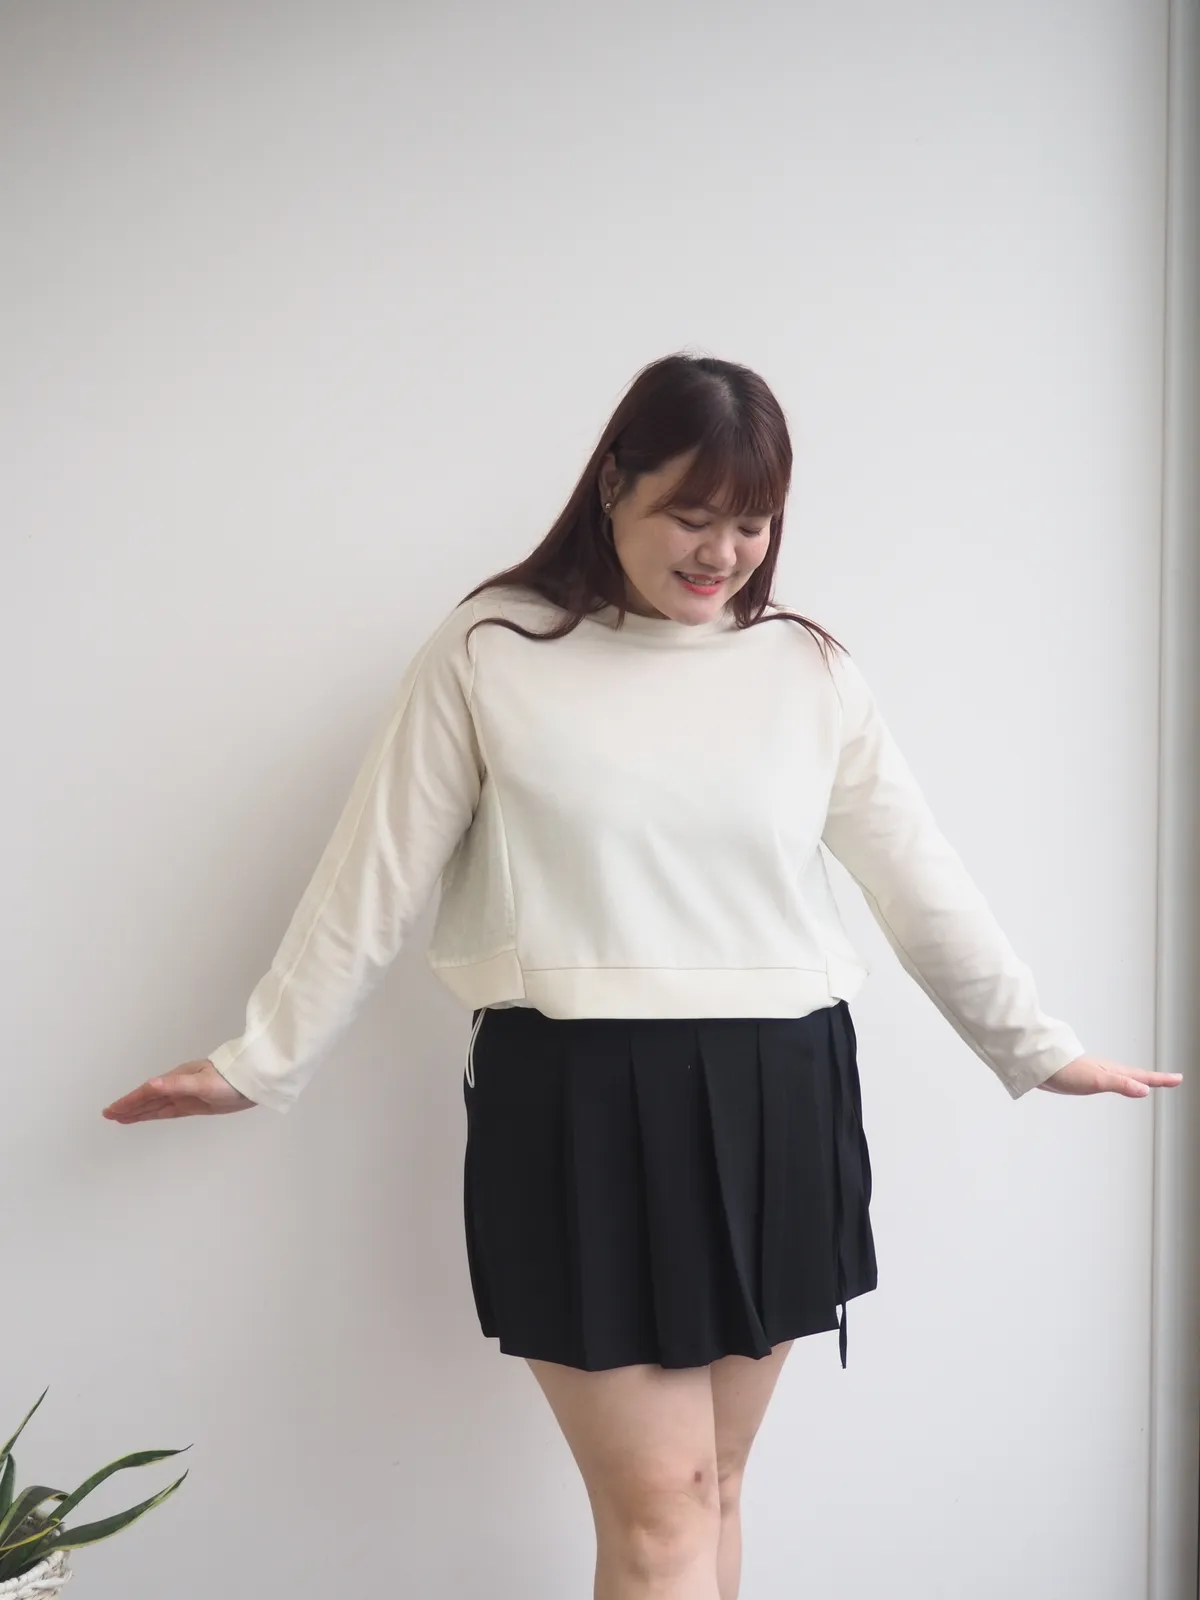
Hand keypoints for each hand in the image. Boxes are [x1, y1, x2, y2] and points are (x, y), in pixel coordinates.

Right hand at [102, 1060, 257, 1121]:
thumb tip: (152, 1083)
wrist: (253, 1081)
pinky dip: (155, 1113)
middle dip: (128, 1106)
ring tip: (120, 1117)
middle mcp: (178, 1086)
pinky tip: (147, 1115)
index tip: (111, 1111)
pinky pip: (169, 1110)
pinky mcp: (195, 1104)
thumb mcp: (204, 1083)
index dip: (129, 1101)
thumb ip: (178, 1084)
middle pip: (148, 1098)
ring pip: (156, 1105)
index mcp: (177, 1078)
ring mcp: (186, 1095)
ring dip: (138, 1111)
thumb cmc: (231, 1079)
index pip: (147, 1092)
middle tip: (108, 1114)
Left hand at [1037, 1054, 1182, 1098]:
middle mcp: (1108, 1070)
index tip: (1179, 1078)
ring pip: (1124, 1077)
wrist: (1039, 1065)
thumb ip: (1120, 1084)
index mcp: (1113, 1071)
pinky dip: (1120, 1083)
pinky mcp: (1085, 1077)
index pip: (1143, 1076)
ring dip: (1138, 1080)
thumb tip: (1145, 1090)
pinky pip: (1110, 1080)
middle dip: (1155, 1078)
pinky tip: (1112, 1084)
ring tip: (1147, 1083)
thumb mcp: (1097, 1080)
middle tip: (1170, 1080)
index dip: (1161, 1079)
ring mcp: (1097, 1073)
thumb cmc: (1065, 1071)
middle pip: (1137, 1075)